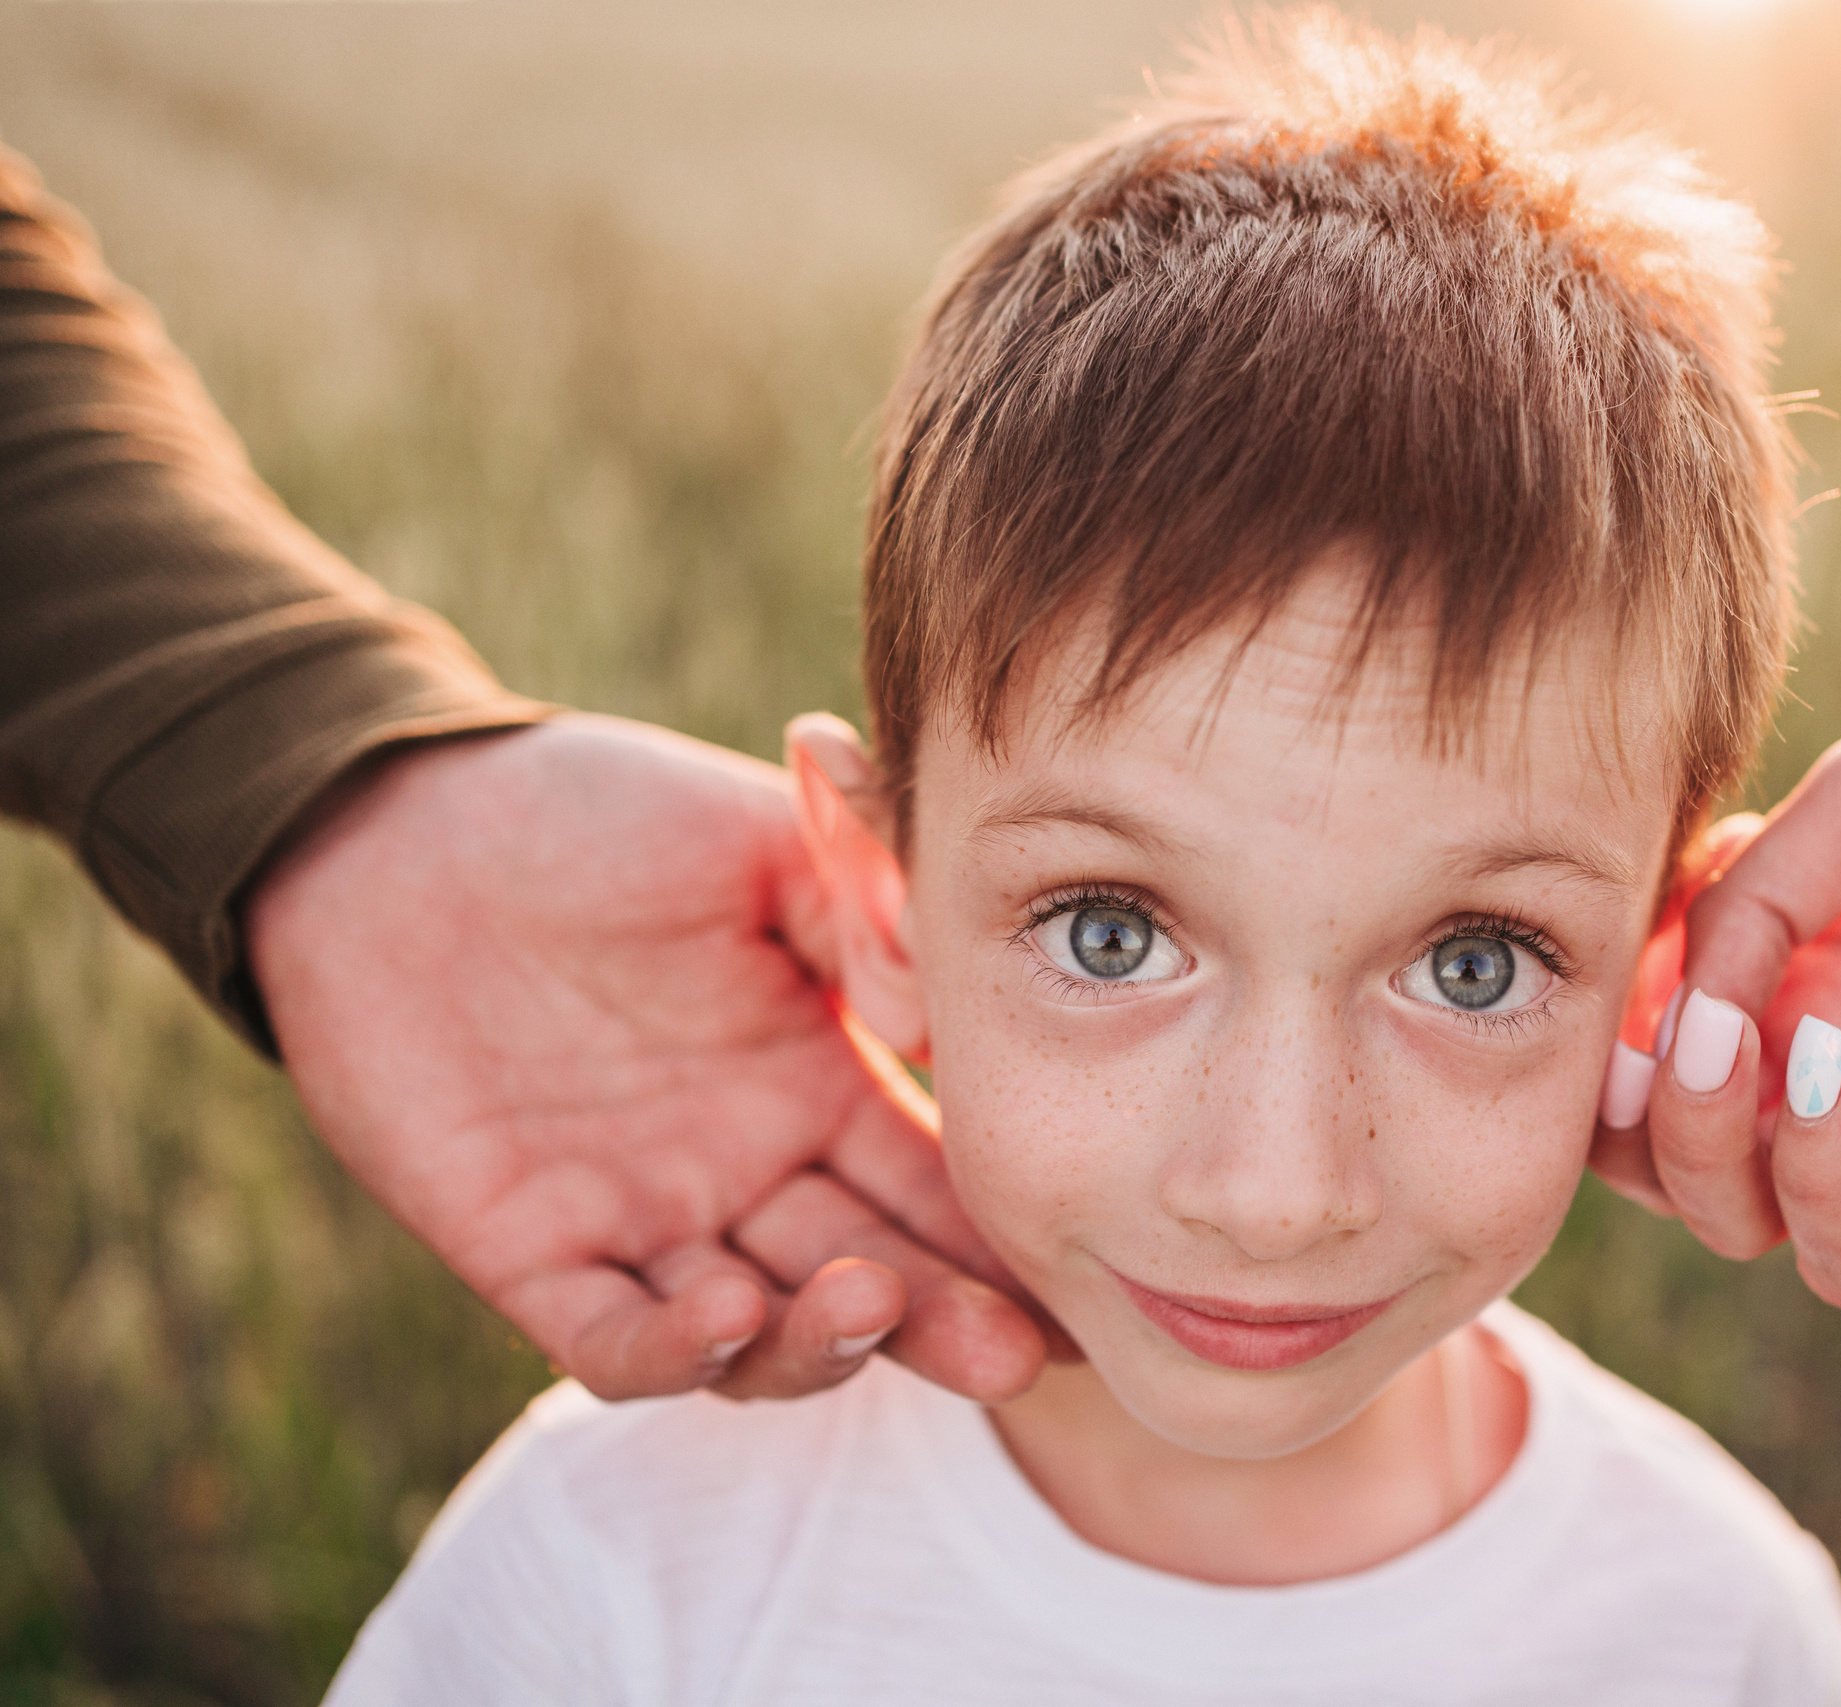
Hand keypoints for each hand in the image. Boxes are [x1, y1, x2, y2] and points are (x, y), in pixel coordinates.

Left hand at [247, 714, 1049, 1399]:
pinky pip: (609, 1341)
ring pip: (756, 1335)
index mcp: (818, 1083)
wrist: (400, 818)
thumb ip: (867, 905)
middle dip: (948, 1325)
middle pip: (872, 1280)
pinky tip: (720, 1312)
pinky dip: (671, 1353)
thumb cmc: (593, 814)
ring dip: (821, 1344)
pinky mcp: (528, 1253)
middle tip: (1015, 1350)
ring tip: (862, 1301)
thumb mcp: (762, 835)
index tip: (1090, 1266)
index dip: (1009, 1235)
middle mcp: (747, 1171)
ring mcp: (643, 1221)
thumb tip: (933, 1009)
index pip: (936, 1183)